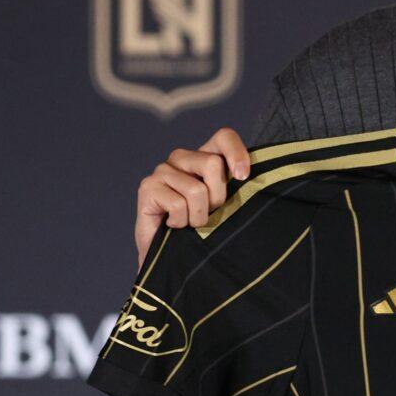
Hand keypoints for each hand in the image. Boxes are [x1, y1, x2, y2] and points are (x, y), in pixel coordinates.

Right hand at [135, 127, 252, 264]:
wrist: (170, 258)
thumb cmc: (201, 232)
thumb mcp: (225, 207)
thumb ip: (236, 188)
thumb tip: (247, 176)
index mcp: (203, 157)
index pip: (223, 137)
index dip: (236, 153)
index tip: (243, 177)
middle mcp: (182, 158)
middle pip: (212, 163)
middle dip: (217, 197)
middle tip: (208, 214)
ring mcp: (162, 171)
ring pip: (196, 189)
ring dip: (198, 216)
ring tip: (189, 224)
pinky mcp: (147, 187)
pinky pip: (177, 203)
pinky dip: (180, 222)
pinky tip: (173, 226)